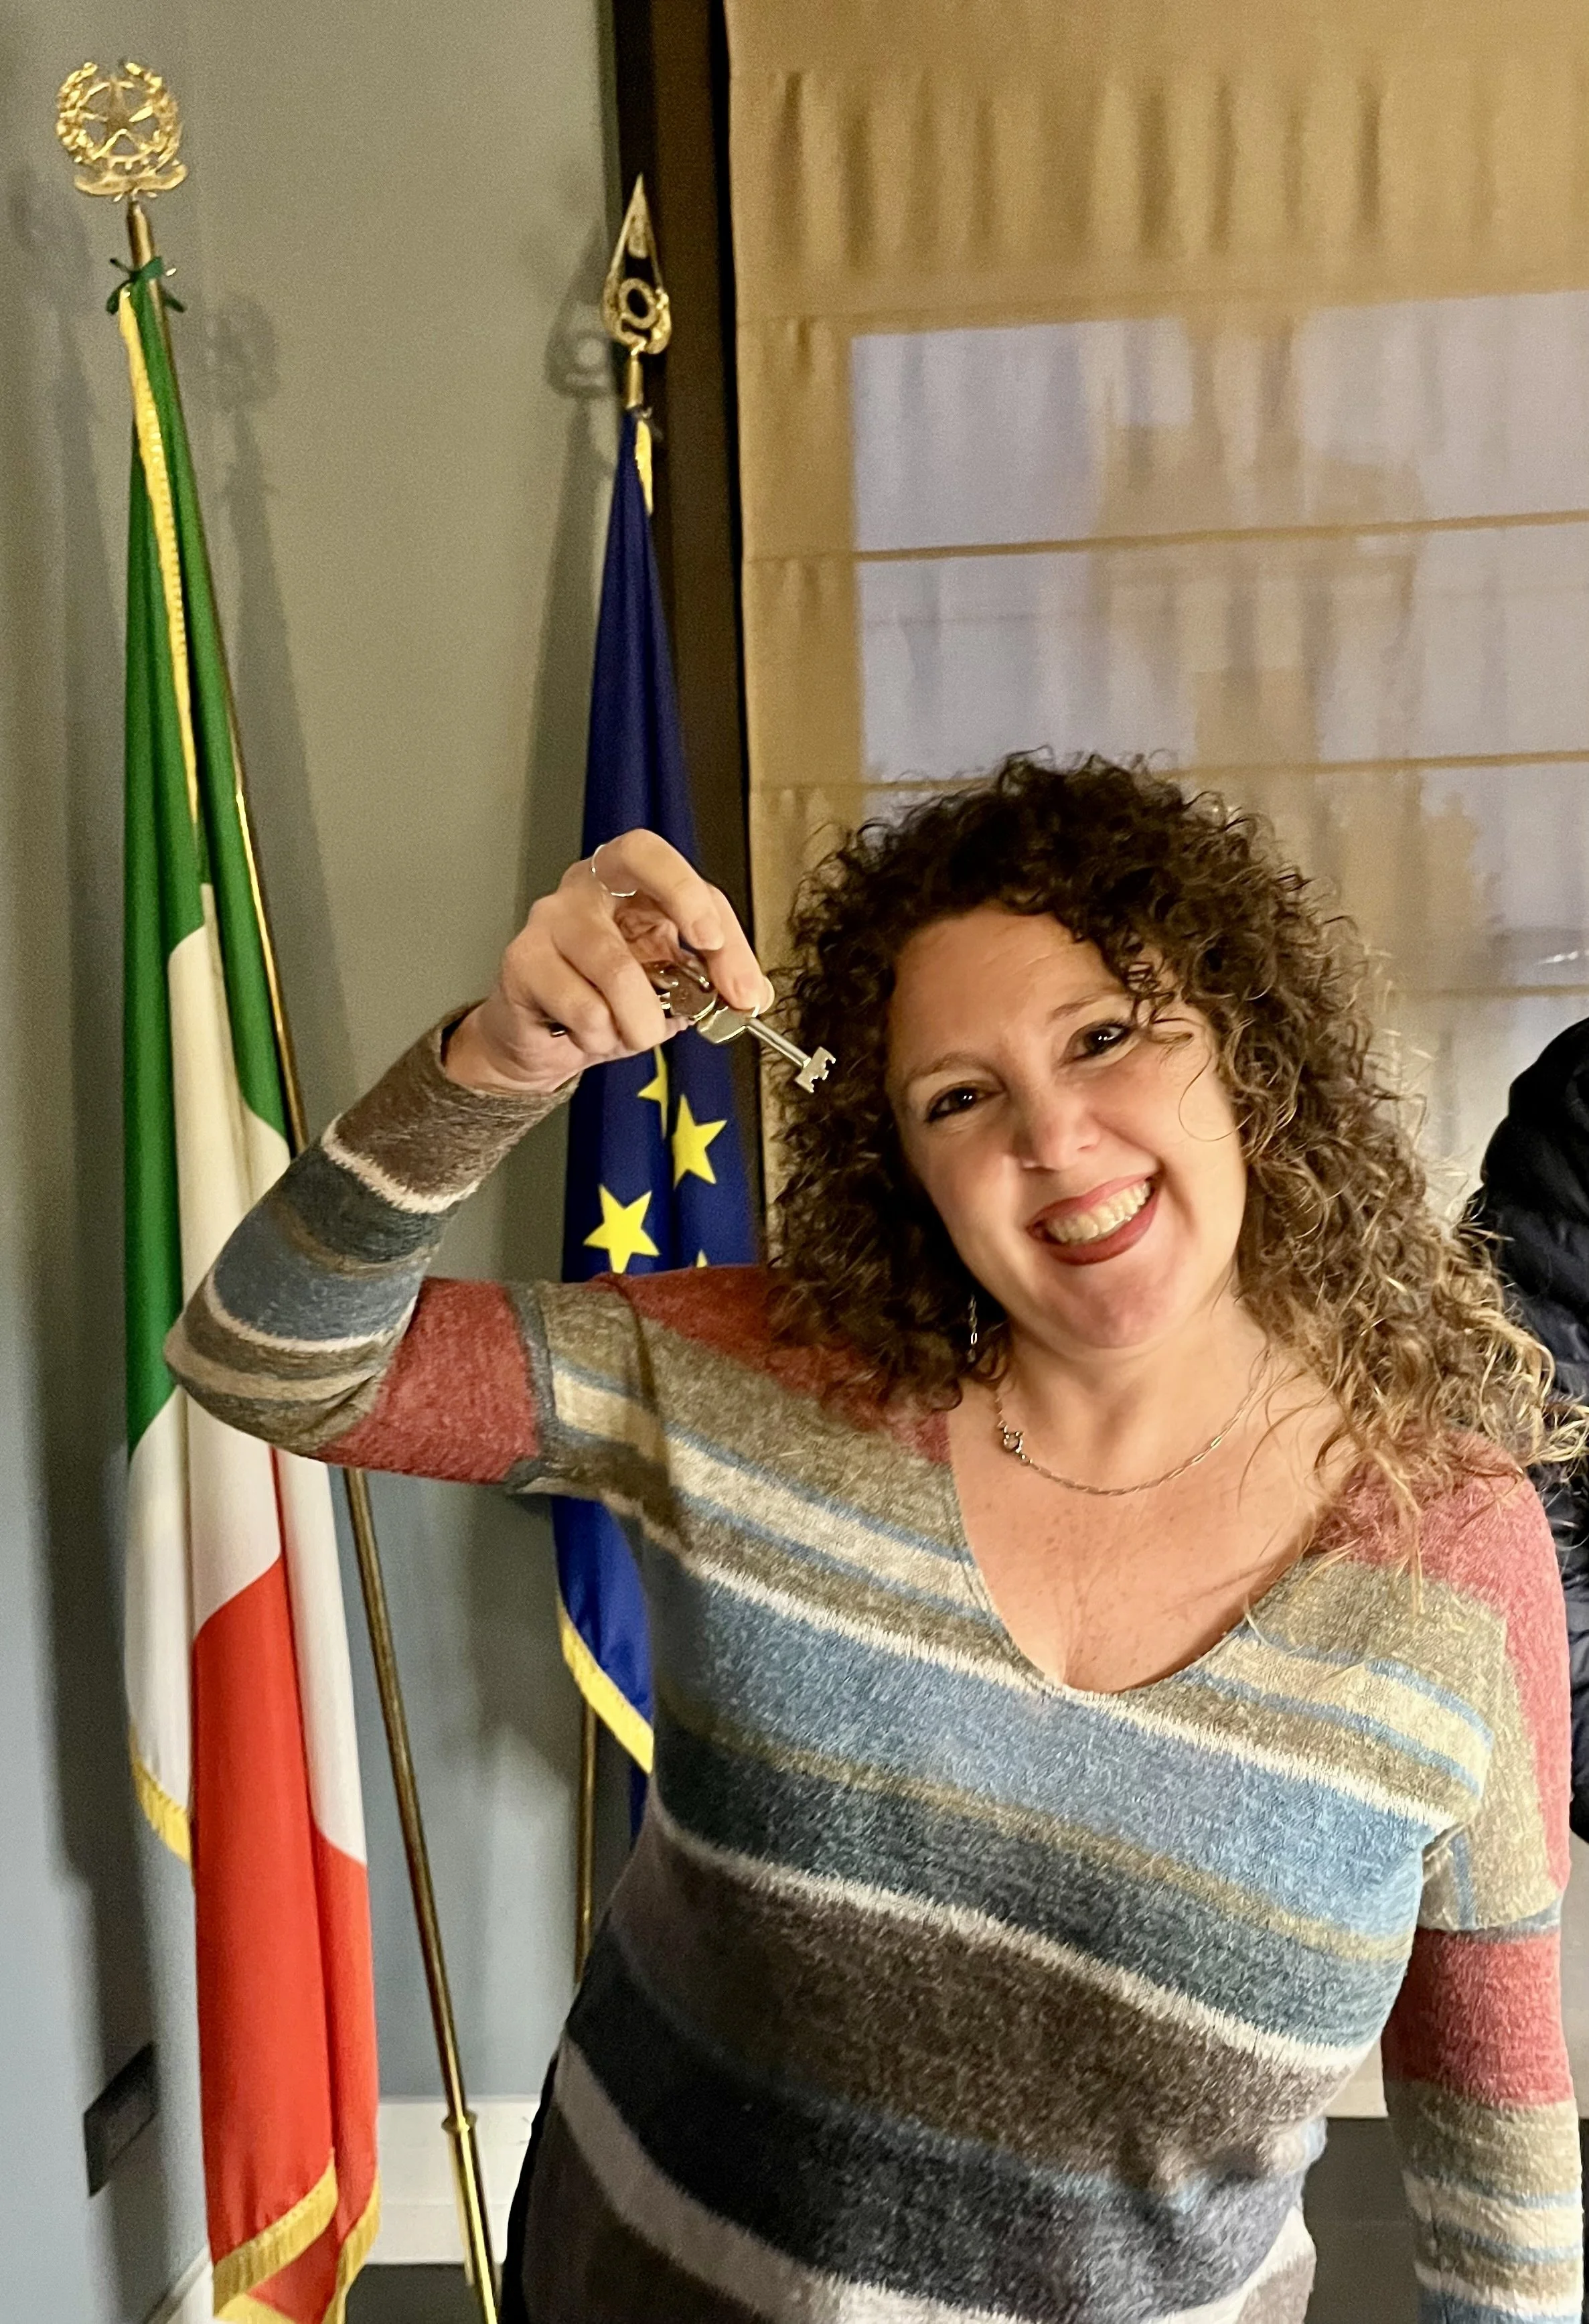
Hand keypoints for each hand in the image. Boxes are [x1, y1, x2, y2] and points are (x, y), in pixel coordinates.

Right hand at [443, 831, 773, 1093]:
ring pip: (618, 967)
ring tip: (636, 1033)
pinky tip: (591, 1034)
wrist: (545, 1045)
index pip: (674, 868)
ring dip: (643, 1021)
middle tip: (707, 957)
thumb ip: (713, 982)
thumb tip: (753, 992)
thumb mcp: (672, 989)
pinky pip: (586, 1009)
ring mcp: (550, 918)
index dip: (704, 904)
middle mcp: (587, 886)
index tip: (723, 955)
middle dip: (686, 901)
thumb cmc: (606, 1003)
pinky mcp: (523, 960)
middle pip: (638, 855)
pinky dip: (603, 1038)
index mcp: (628, 884)